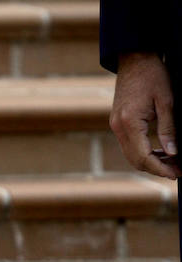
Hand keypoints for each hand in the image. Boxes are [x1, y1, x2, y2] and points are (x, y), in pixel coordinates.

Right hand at [110, 53, 181, 179]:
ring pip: (131, 156)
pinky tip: (160, 152)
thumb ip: (168, 129)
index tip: (176, 174)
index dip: (160, 168)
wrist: (134, 56)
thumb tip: (173, 153)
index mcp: (130, 123)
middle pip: (136, 161)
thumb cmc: (153, 73)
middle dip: (156, 169)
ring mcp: (115, 126)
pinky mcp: (117, 123)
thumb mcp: (167, 100)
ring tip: (172, 163)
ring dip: (151, 162)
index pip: (144, 157)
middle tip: (177, 171)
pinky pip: (129, 146)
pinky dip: (144, 153)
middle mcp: (118, 128)